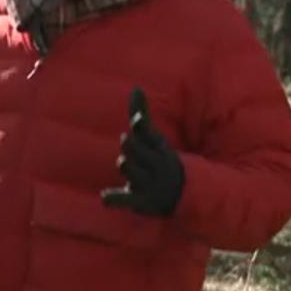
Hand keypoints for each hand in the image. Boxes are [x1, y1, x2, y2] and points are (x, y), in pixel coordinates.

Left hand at [101, 87, 185, 216]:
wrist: (185, 195)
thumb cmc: (160, 159)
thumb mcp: (154, 139)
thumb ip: (141, 114)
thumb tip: (136, 87)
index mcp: (160, 148)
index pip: (148, 133)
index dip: (140, 127)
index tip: (135, 122)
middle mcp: (157, 164)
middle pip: (130, 147)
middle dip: (128, 146)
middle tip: (135, 153)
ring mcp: (150, 184)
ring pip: (124, 165)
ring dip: (124, 165)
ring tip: (135, 172)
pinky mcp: (142, 202)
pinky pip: (123, 199)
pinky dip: (113, 198)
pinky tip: (105, 196)